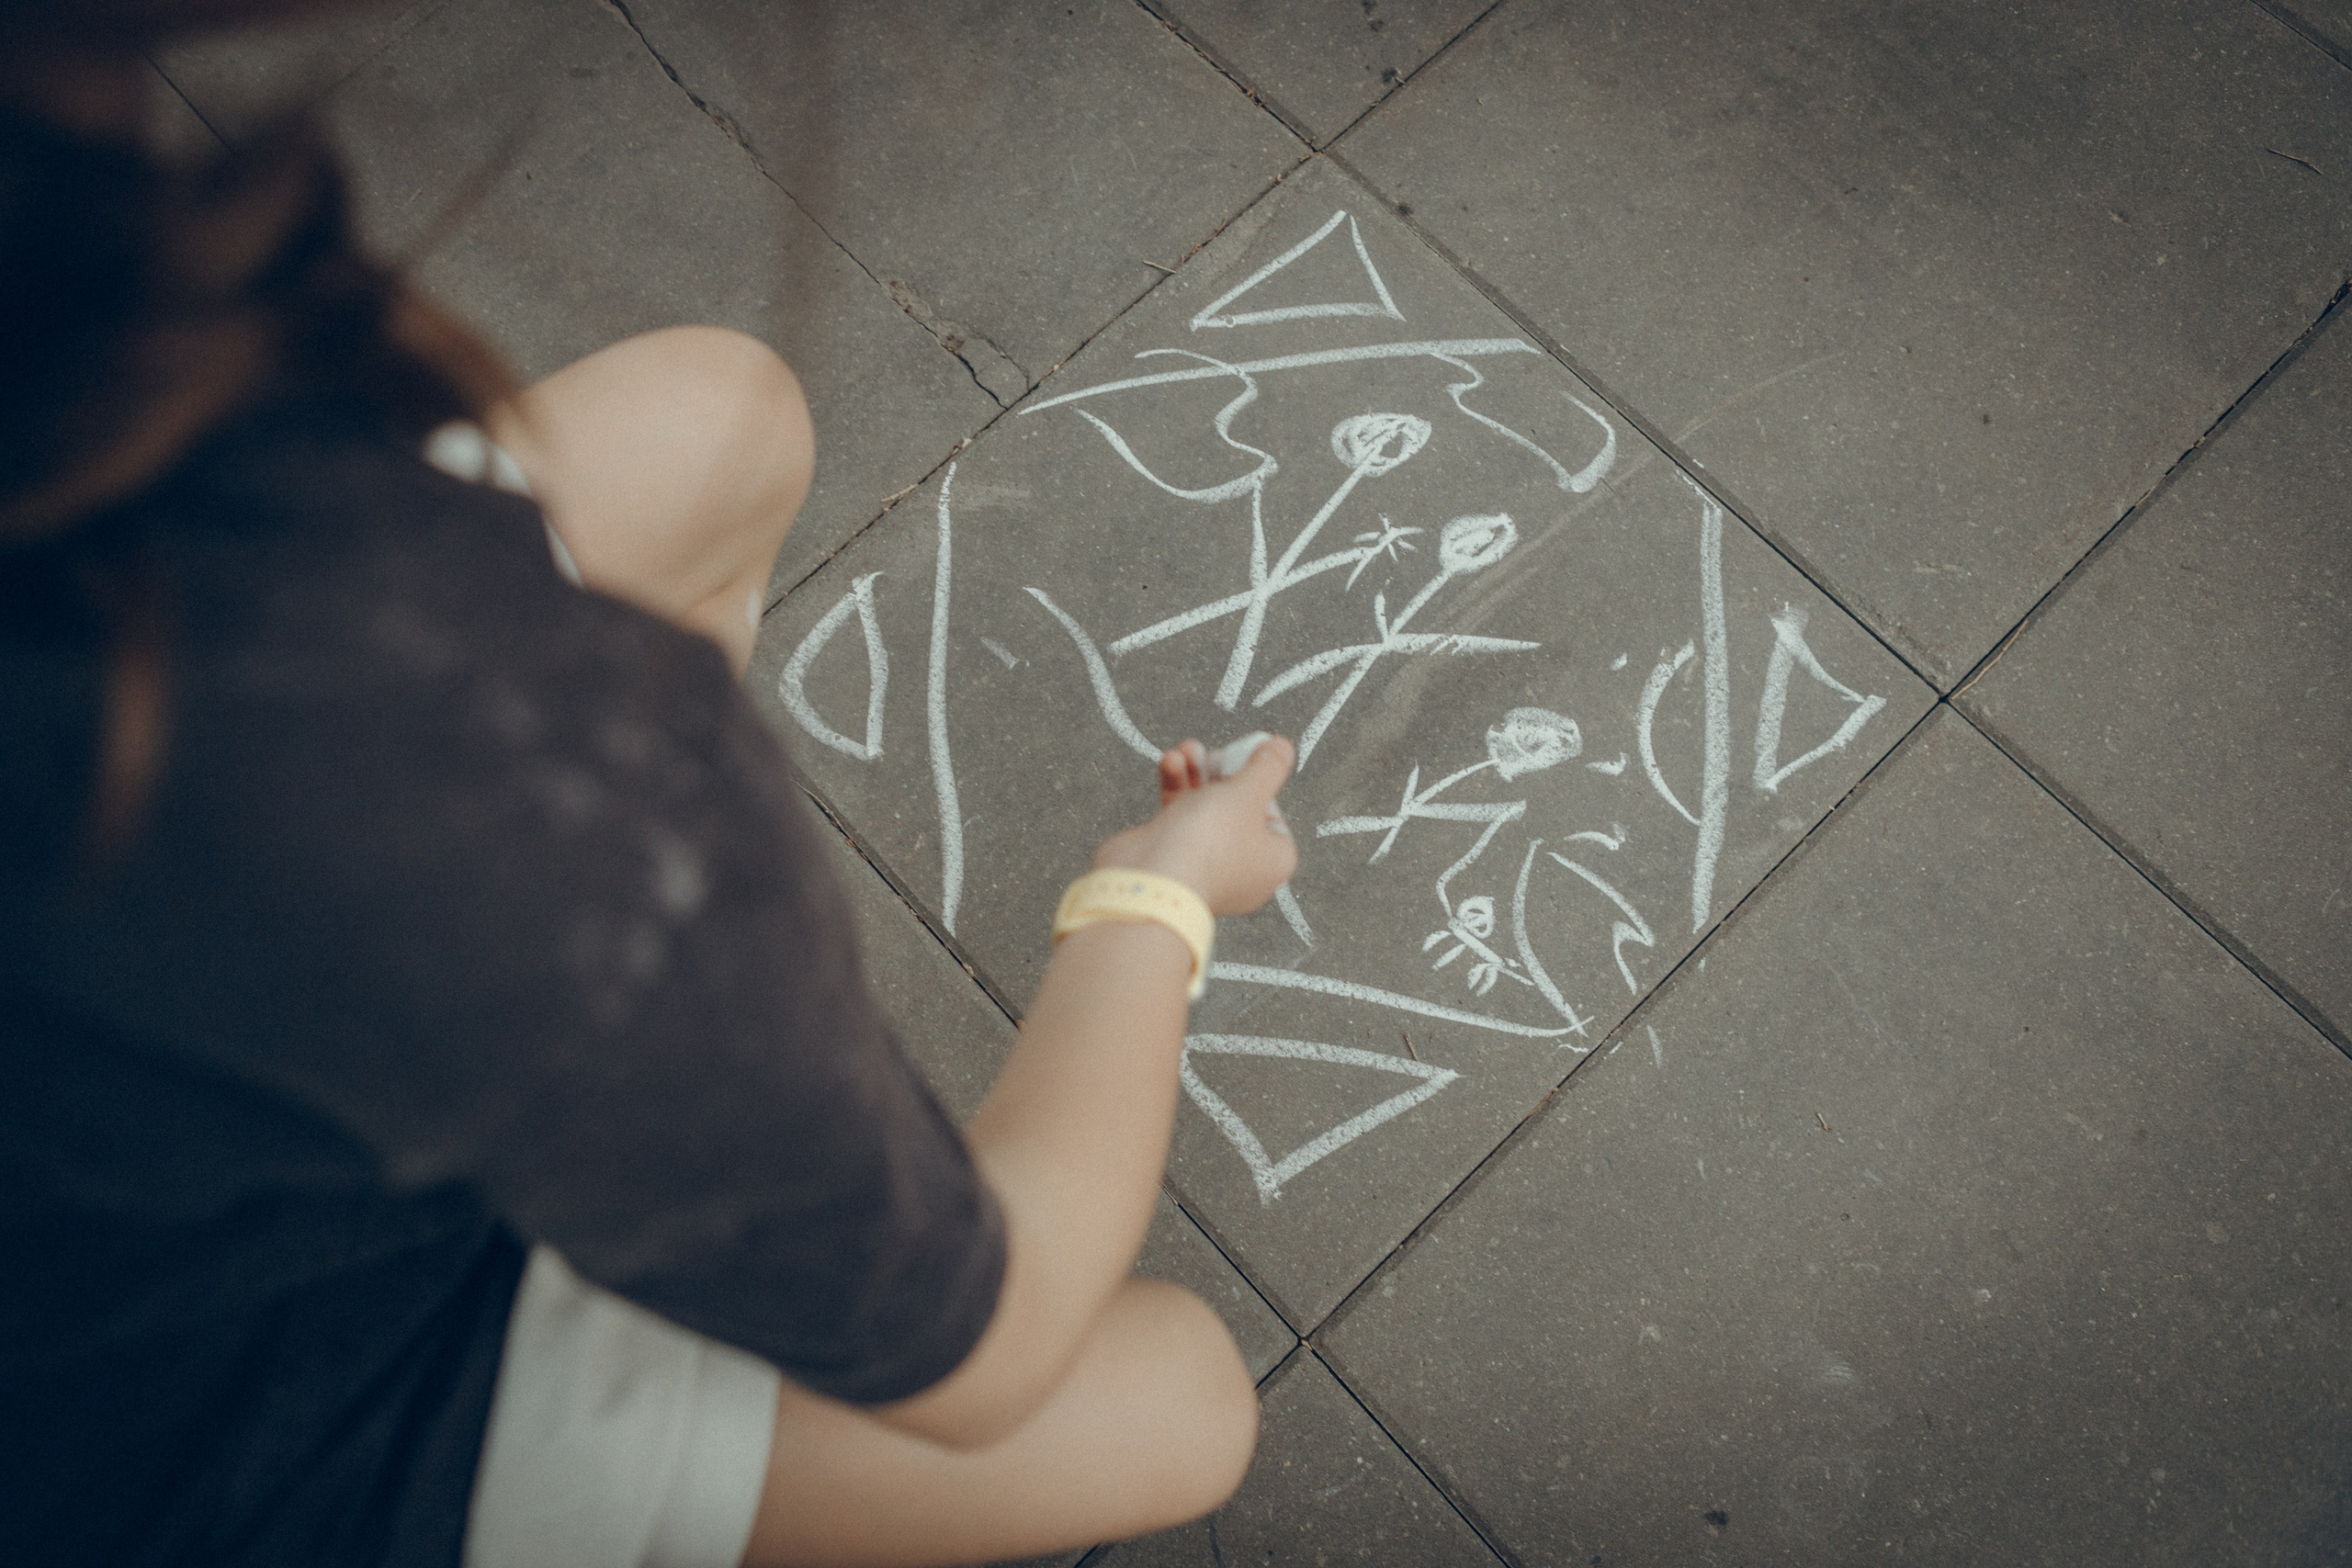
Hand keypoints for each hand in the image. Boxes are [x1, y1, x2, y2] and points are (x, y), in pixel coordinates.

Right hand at [1092, 734, 1297, 915]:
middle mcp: (1243, 867)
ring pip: (1205, 808)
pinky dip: (1176, 787)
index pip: (1273, 811)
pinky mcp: (1176, 856)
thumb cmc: (1206, 847)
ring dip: (1194, 773)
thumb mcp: (1246, 793)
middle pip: (1237, 806)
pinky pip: (1181, 817)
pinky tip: (1171, 764)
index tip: (1245, 756)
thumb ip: (1267, 767)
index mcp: (1273, 861)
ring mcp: (1207, 863)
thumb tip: (1282, 747)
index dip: (1257, 781)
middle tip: (1211, 754)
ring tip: (1185, 751)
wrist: (1149, 879)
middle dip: (1219, 771)